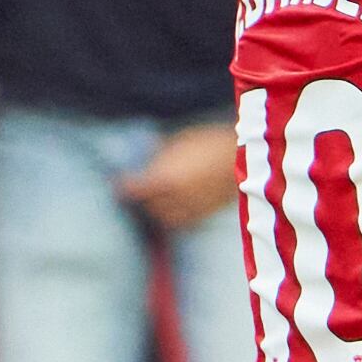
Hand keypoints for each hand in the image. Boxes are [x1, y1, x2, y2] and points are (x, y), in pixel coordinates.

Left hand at [118, 121, 237, 231]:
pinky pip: (182, 220)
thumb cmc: (212, 144)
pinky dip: (174, 216)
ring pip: (164, 217)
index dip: (123, 186)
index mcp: (166, 178)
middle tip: (137, 190)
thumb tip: (146, 155)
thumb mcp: (181, 141)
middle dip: (141, 199)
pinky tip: (173, 207)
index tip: (116, 183)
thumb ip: (161, 153)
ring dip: (156, 210)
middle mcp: (174, 198)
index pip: (135, 188)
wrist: (245, 159)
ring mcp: (190, 209)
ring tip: (154, 201)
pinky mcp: (204, 214)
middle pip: (149, 206)